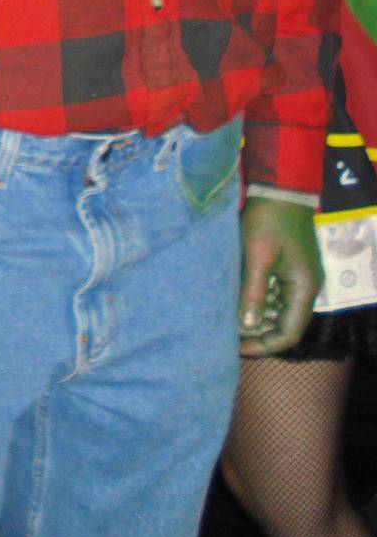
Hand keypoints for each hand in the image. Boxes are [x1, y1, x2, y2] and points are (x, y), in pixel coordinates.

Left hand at [238, 198, 321, 355]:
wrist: (280, 189)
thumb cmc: (269, 221)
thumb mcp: (257, 257)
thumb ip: (253, 293)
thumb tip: (247, 326)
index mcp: (304, 289)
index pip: (289, 333)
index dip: (263, 345)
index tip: (236, 347)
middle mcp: (307, 287)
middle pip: (286, 324)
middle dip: (259, 332)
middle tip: (229, 335)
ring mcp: (300, 277)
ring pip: (280, 309)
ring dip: (258, 316)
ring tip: (230, 319)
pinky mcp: (291, 266)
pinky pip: (277, 292)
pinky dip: (260, 299)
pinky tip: (239, 299)